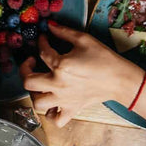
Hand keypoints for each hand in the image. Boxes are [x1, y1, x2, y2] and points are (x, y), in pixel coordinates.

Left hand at [19, 22, 143, 126]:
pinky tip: (52, 104)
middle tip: (31, 63)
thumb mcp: (84, 40)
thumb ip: (64, 32)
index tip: (43, 38)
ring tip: (39, 85)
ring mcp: (64, 100)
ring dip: (34, 93)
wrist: (120, 79)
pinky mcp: (72, 110)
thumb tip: (49, 25)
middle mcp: (58, 85)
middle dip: (25, 70)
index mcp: (61, 66)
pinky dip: (50, 114)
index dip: (41, 42)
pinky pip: (55, 120)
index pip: (42, 52)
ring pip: (37, 103)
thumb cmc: (104, 58)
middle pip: (29, 82)